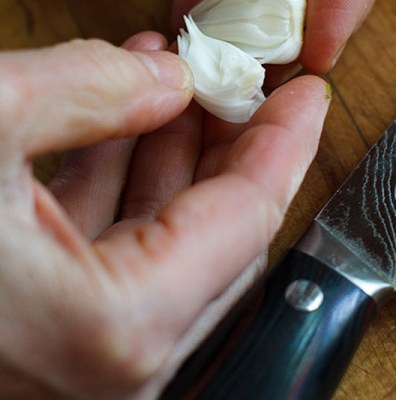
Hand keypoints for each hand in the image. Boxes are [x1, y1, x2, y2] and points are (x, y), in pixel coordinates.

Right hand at [0, 33, 329, 398]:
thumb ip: (90, 92)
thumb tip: (165, 76)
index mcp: (119, 324)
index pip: (249, 214)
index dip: (285, 140)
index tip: (308, 92)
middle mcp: (113, 361)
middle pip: (219, 231)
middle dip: (232, 140)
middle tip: (244, 76)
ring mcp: (79, 357)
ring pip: (164, 240)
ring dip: (172, 151)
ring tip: (176, 76)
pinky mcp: (45, 337)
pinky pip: (108, 254)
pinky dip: (118, 182)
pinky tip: (119, 119)